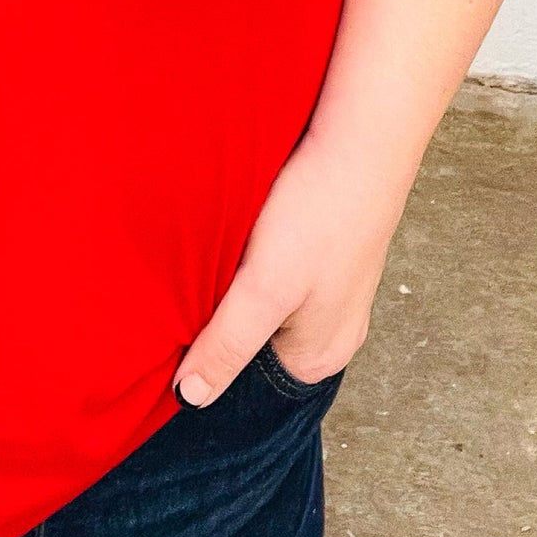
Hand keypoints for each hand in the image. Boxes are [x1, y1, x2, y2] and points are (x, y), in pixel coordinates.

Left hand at [171, 131, 406, 406]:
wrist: (363, 138)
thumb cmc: (321, 213)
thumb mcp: (265, 289)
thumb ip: (227, 345)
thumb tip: (188, 398)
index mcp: (318, 357)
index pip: (246, 376)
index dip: (208, 354)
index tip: (173, 328)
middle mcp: (332, 330)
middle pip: (256, 338)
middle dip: (222, 315)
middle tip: (186, 284)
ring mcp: (333, 289)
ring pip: (264, 298)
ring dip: (237, 280)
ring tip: (214, 253)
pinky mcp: (328, 249)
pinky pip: (279, 266)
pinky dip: (255, 253)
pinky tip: (242, 229)